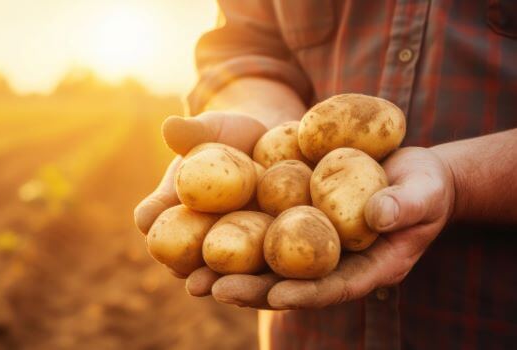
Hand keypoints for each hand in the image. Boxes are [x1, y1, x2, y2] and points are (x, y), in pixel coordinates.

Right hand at [133, 111, 269, 276]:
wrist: (267, 140)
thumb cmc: (226, 134)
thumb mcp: (209, 131)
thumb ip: (191, 133)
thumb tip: (169, 125)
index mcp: (174, 211)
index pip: (157, 224)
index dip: (156, 233)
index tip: (154, 237)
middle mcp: (199, 237)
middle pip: (191, 262)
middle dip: (195, 274)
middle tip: (195, 284)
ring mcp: (235, 249)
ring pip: (230, 274)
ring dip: (230, 288)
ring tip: (230, 294)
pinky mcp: (271, 252)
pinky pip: (272, 270)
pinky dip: (273, 281)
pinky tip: (281, 286)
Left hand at [187, 147, 455, 308]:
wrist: (408, 171)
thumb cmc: (424, 185)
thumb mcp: (423, 192)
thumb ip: (406, 205)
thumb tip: (377, 215)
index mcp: (368, 268)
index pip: (333, 288)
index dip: (304, 293)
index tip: (274, 295)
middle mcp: (332, 264)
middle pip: (288, 283)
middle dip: (250, 289)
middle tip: (210, 289)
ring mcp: (311, 247)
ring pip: (268, 265)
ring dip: (231, 272)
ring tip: (191, 276)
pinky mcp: (296, 224)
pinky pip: (264, 236)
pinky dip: (235, 239)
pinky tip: (202, 237)